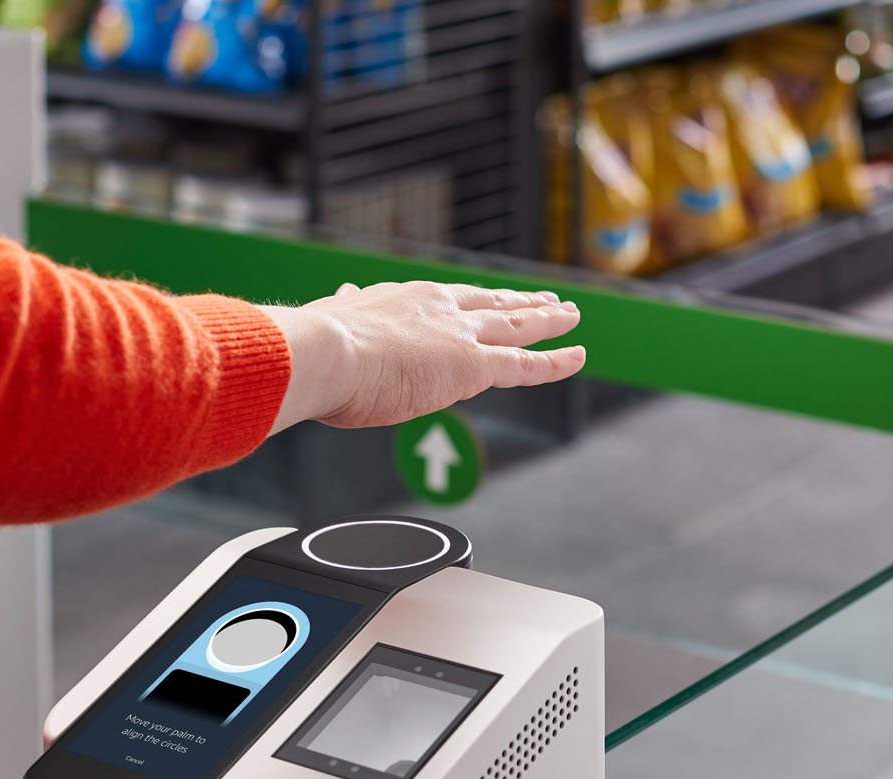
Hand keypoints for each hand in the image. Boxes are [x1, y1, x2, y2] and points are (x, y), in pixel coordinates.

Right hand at [261, 281, 583, 432]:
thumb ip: (344, 312)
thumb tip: (338, 298)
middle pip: (491, 302)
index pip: (447, 302)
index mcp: (402, 301)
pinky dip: (555, 360)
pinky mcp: (473, 366)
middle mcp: (438, 310)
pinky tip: (578, 355)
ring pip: (517, 325)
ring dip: (548, 319)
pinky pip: (525, 363)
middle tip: (546, 297)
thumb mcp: (331, 323)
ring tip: (572, 315)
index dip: (471, 302)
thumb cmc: (314, 350)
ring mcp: (459, 336)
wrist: (321, 353)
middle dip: (520, 300)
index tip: (484, 298)